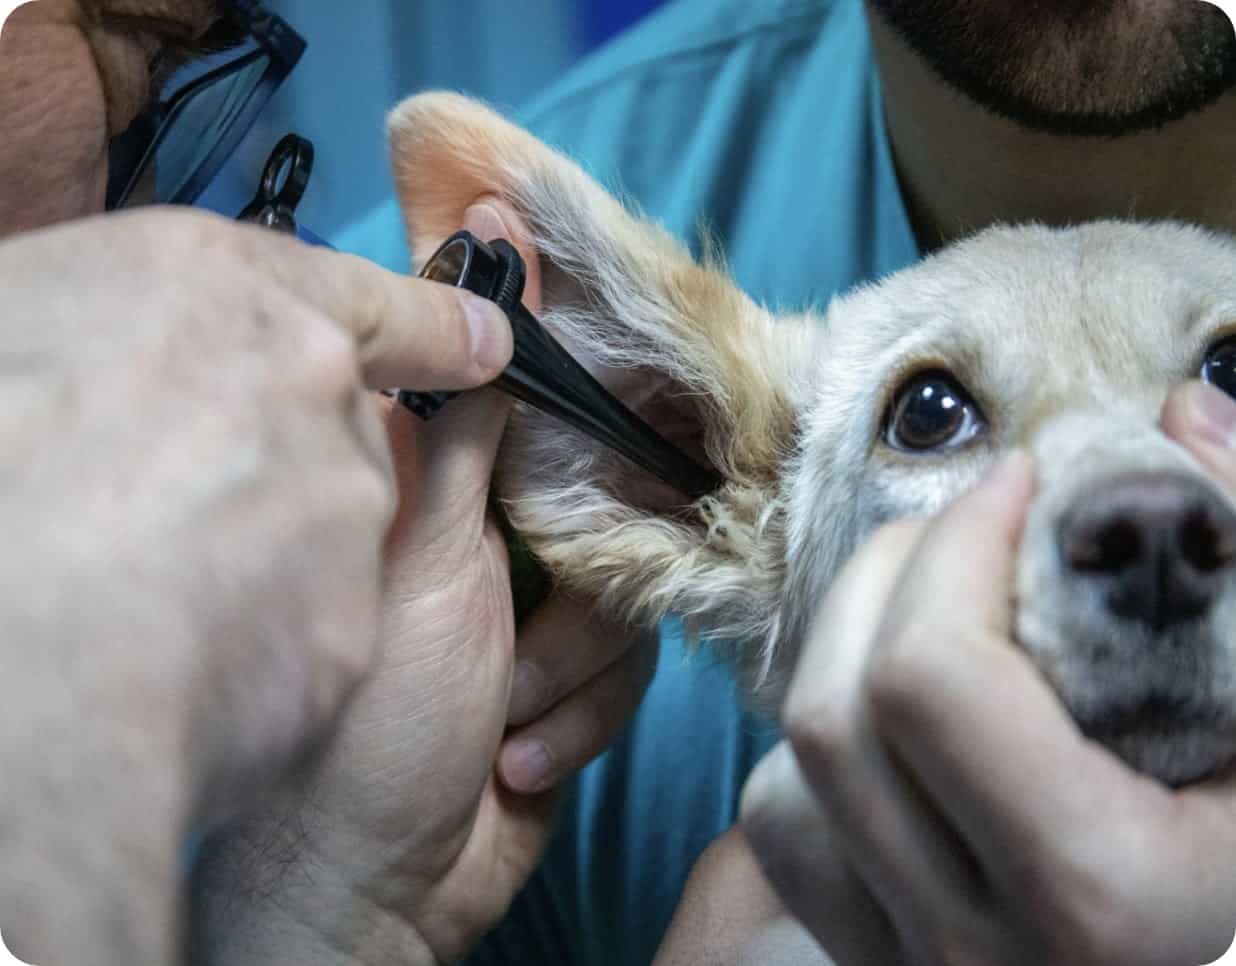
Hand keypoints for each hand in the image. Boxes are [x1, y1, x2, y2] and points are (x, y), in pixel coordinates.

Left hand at [189, 198, 657, 965]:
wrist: (391, 884)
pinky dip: (577, 719)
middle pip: (606, 504)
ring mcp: (535, 611)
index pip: (537, 408)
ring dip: (570, 673)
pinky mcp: (573, 678)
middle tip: (526, 634)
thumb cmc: (376, 720)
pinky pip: (631, 668)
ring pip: (628, 591)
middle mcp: (493, 540)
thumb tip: (486, 279)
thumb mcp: (426, 558)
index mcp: (445, 491)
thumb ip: (465, 429)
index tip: (636, 403)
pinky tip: (513, 762)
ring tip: (500, 718)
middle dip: (578, 591)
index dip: (586, 402)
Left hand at [741, 439, 1235, 965]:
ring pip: (788, 766)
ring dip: (848, 647)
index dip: (956, 546)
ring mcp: (899, 958)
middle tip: (965, 525)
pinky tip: (904, 719)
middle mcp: (973, 948)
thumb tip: (1183, 413)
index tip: (1015, 485)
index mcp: (1098, 892)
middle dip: (888, 573)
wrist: (1174, 957)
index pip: (934, 683)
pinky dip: (823, 740)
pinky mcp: (856, 953)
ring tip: (934, 602)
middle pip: (835, 712)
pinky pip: (779, 821)